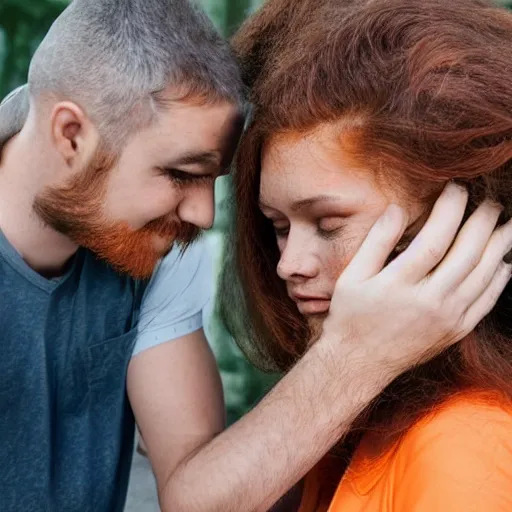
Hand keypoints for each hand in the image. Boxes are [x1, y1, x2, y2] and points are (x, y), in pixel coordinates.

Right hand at [322, 182, 511, 375]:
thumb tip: (397, 210)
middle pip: (467, 254)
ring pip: (484, 276)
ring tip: (507, 224)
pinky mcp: (456, 331)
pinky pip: (486, 302)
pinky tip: (504, 262)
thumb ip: (376, 242)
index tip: (456, 189)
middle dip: (483, 222)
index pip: (435, 239)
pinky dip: (499, 280)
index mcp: (399, 285)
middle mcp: (429, 302)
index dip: (450, 210)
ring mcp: (447, 318)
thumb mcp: (352, 277)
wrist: (360, 362)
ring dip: (499, 246)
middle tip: (490, 201)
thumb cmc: (352, 316)